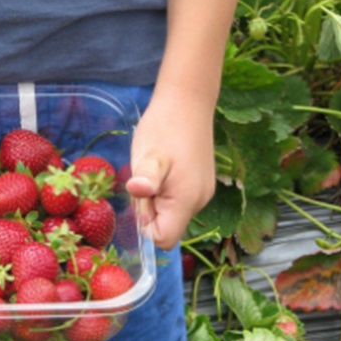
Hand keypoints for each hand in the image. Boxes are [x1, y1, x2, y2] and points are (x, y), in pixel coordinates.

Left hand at [126, 85, 216, 249]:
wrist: (188, 101)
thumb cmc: (165, 127)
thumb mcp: (149, 155)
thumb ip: (145, 179)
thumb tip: (138, 192)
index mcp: (186, 201)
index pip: (163, 239)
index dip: (145, 226)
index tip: (140, 198)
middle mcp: (199, 202)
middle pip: (167, 226)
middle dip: (149, 210)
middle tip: (146, 177)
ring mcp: (203, 193)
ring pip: (171, 213)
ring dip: (156, 198)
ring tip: (154, 169)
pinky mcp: (201, 184)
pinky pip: (178, 200)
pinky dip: (166, 190)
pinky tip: (164, 166)